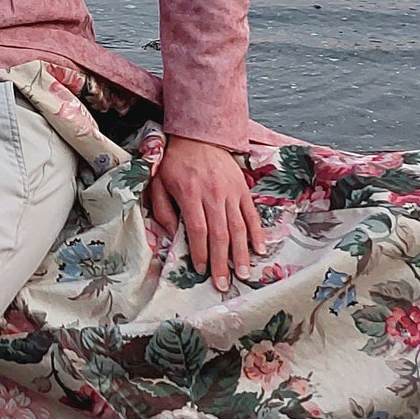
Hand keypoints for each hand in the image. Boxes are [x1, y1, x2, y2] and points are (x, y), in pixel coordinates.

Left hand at [147, 136, 261, 291]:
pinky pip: (252, 214)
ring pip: (239, 227)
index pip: (198, 229)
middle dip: (222, 262)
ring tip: (244, 273)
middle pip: (220, 234)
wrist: (199, 135)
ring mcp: (231, 192)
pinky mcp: (243, 189)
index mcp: (190, 194)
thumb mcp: (158, 182)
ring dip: (242, 253)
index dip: (201, 252)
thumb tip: (169, 236)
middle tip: (224, 283)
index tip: (201, 270)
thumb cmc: (175, 162)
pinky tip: (260, 249)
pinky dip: (257, 232)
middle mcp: (213, 194)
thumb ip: (162, 209)